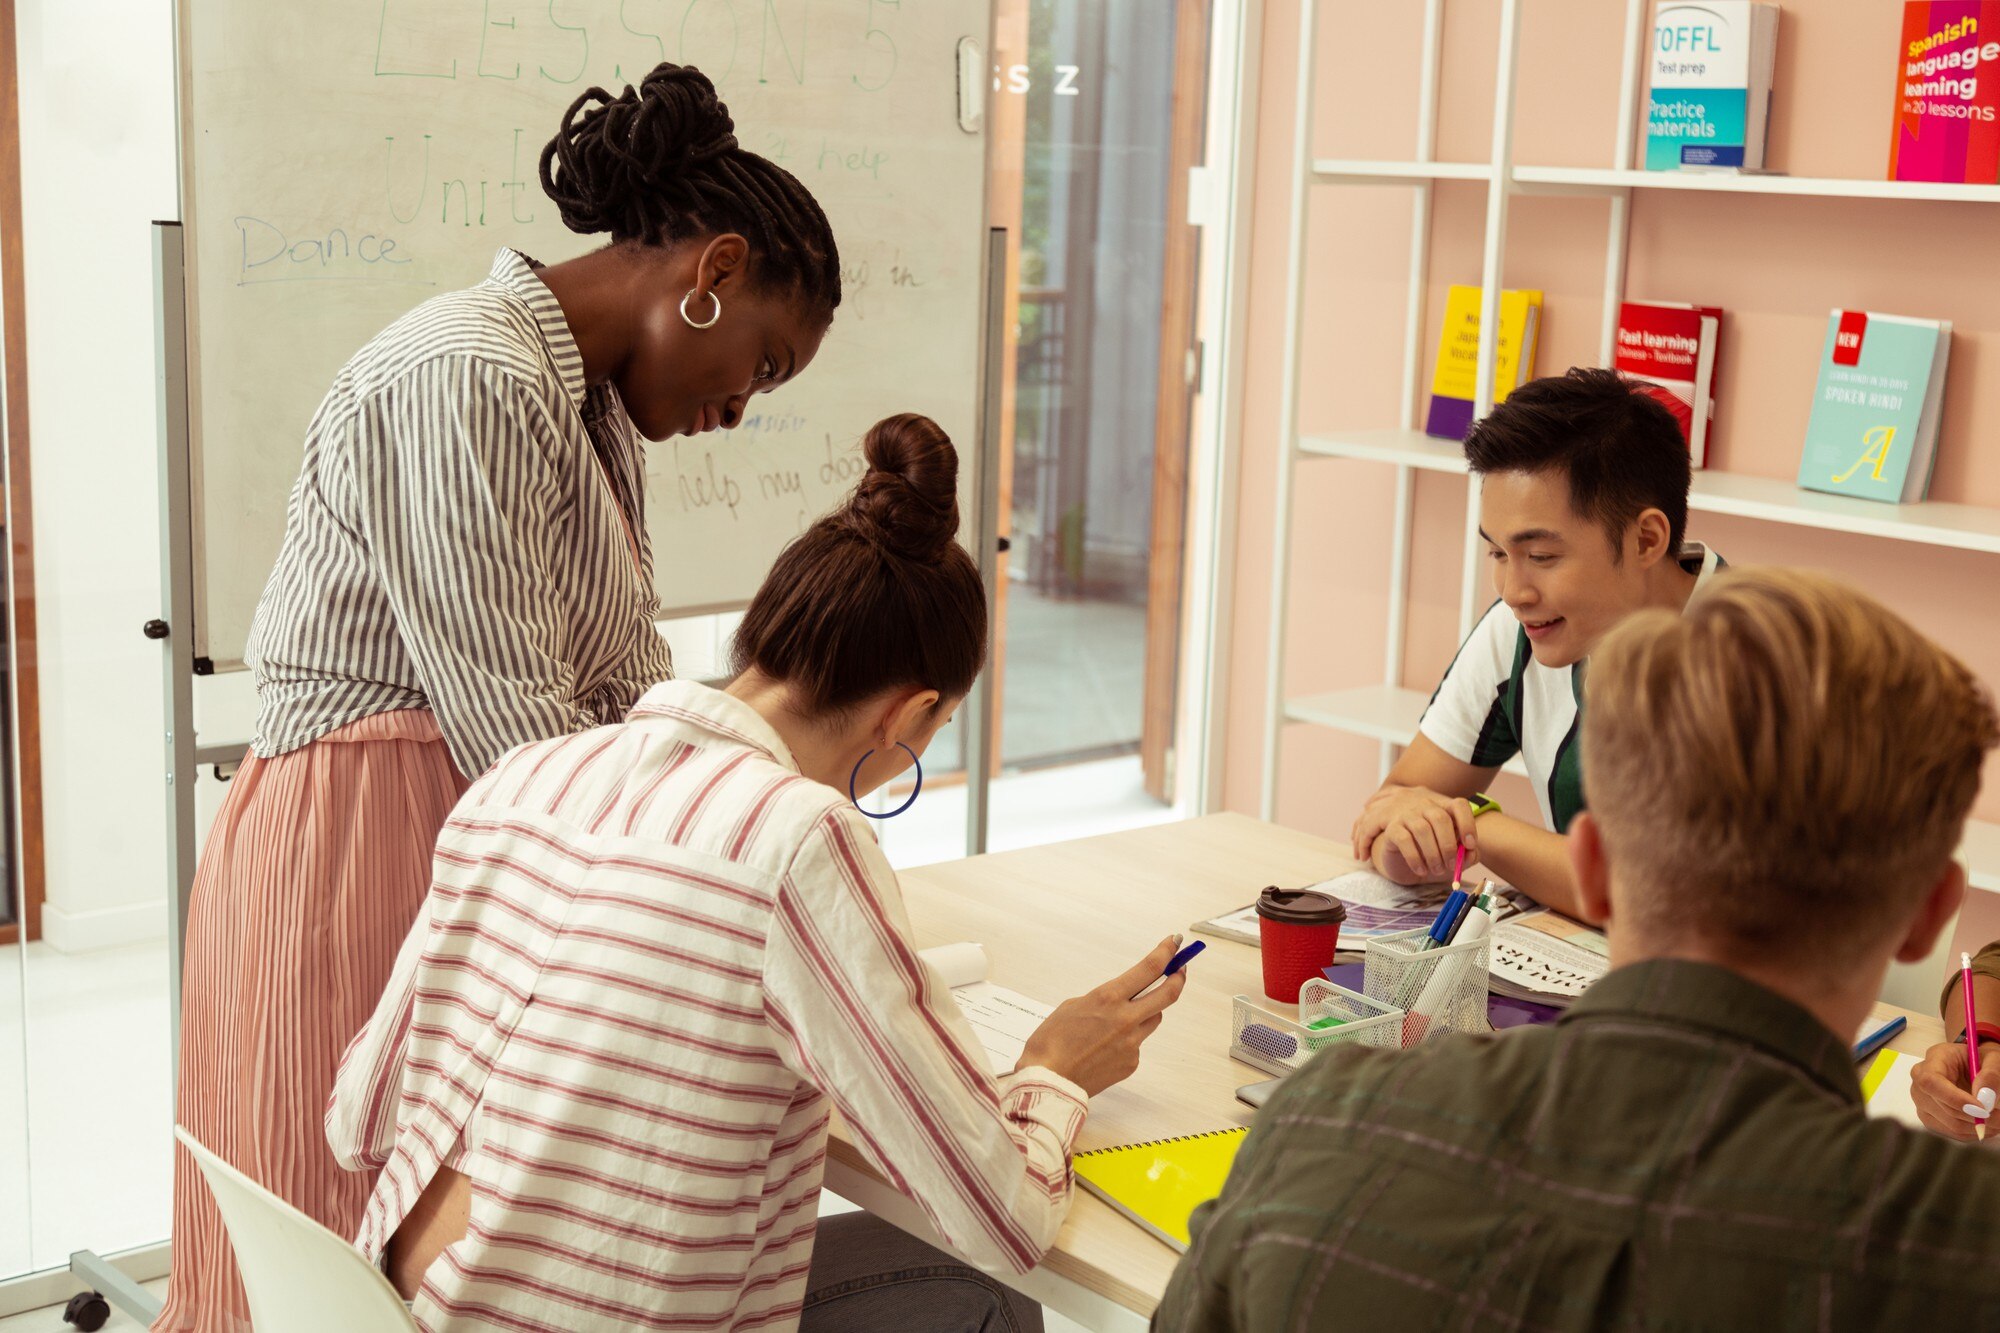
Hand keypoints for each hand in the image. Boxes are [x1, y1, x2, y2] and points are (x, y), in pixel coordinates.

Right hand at [1017, 937, 1188, 1096]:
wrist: (1049, 1081)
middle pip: (1168, 993)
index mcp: (1109, 998)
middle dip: (1178, 976)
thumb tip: (1118, 999)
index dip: (1166, 952)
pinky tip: (1105, 1046)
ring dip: (1148, 1010)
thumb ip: (1103, 999)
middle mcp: (1126, 1019)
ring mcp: (1132, 1043)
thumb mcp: (1073, 1006)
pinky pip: (1138, 1044)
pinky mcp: (1131, 1063)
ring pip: (1154, 1019)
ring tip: (1125, 1015)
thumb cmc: (1051, 1042)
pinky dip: (1128, 1040)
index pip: (1149, 969)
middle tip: (1180, 969)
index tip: (1173, 942)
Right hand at [1350, 785, 1477, 882]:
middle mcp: (1425, 808)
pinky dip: (1415, 858)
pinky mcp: (1392, 829)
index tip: (1470, 845)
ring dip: (1433, 854)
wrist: (1401, 862)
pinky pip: (1404, 840)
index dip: (1467, 824)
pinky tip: (1421, 870)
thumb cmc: (1432, 855)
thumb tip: (1471, 853)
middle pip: (1440, 818)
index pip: (1459, 805)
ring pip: (1422, 829)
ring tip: (1436, 870)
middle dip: (1448, 845)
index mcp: (1444, 810)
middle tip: (1451, 866)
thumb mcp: (1453, 856)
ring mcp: (1407, 816)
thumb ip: (1467, 855)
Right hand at [1911, 1039, 1999, 1139]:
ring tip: (1997, 1119)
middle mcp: (1920, 1081)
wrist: (1971, 1066)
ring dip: (1979, 1126)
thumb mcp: (1992, 1058)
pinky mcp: (1930, 1117)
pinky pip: (1953, 1132)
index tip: (1983, 1109)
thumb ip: (1991, 1074)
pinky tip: (1986, 1123)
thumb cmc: (1980, 1059)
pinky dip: (1974, 1132)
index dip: (1954, 1099)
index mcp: (1933, 1060)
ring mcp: (1922, 1102)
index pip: (1931, 1082)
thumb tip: (1985, 1096)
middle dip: (1977, 1116)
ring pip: (1951, 1123)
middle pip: (1944, 1107)